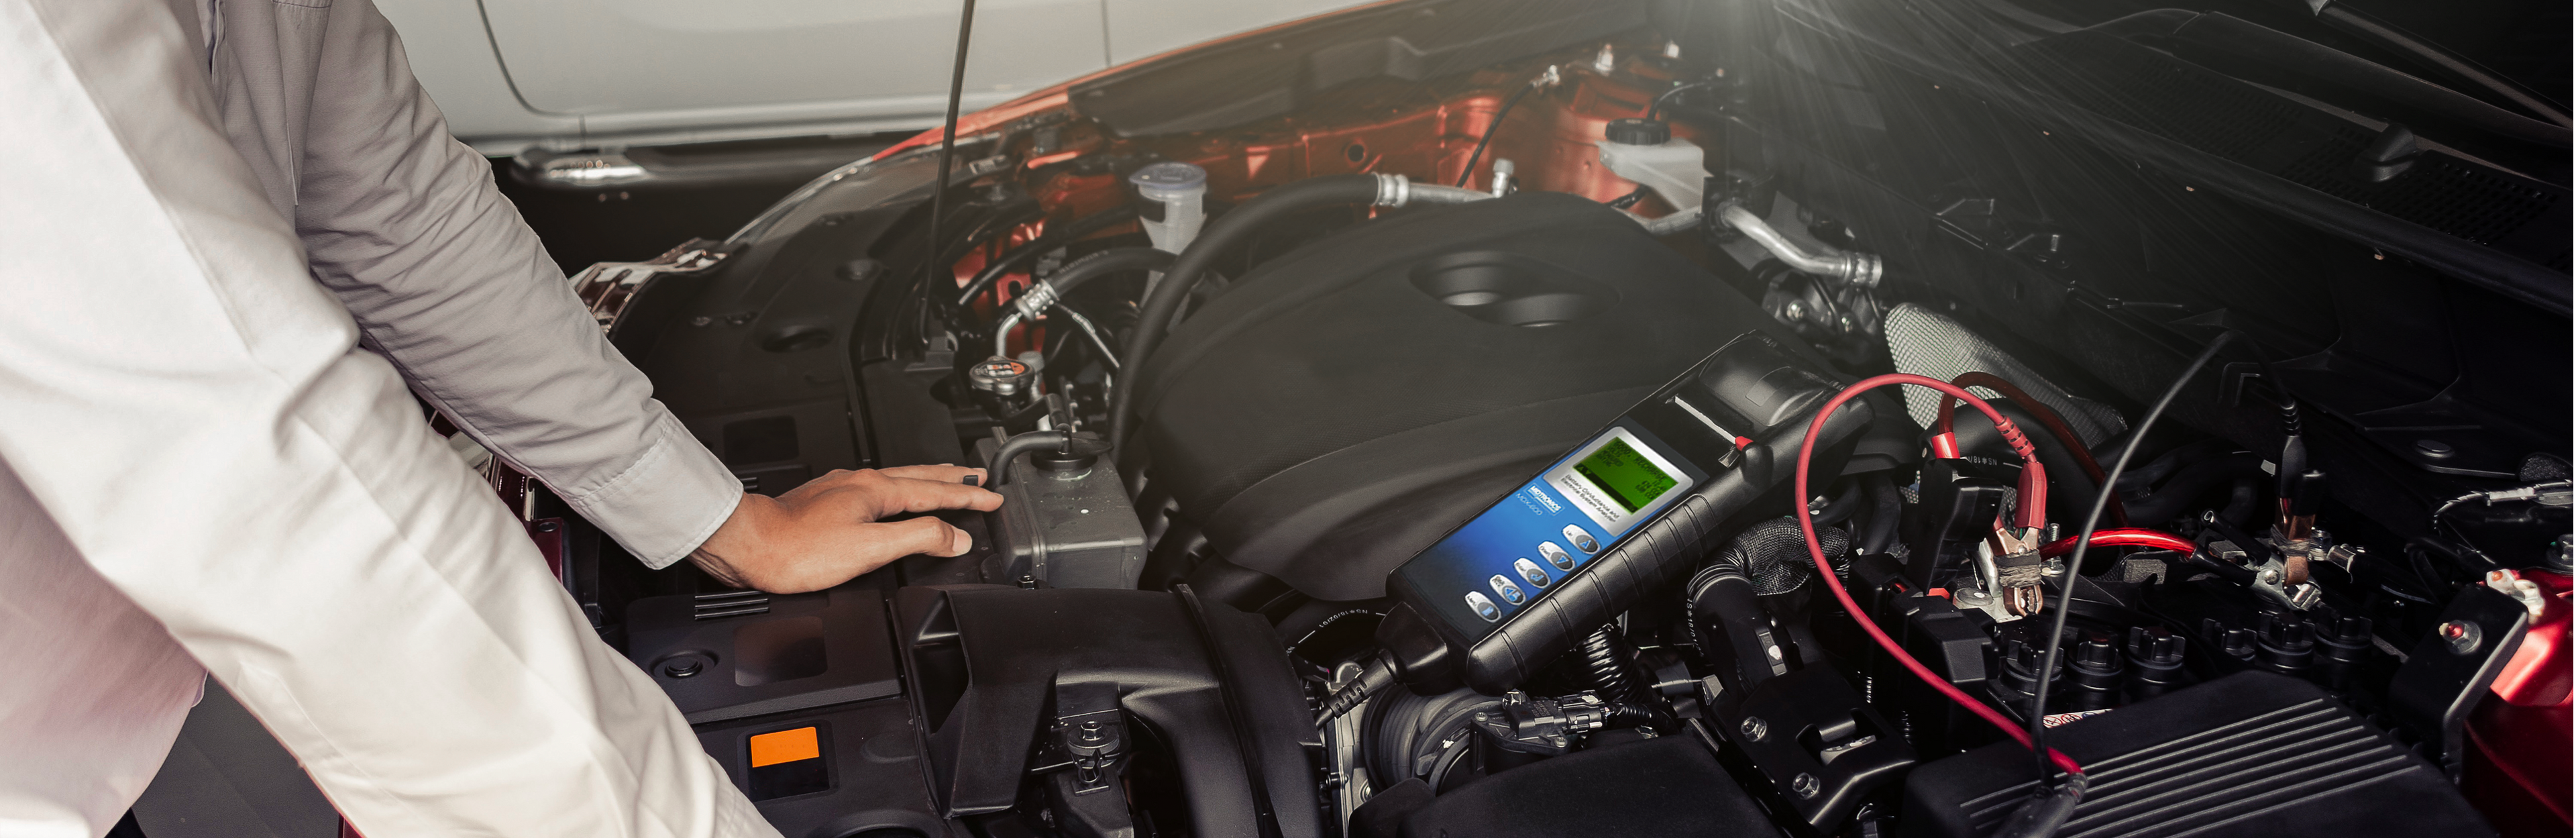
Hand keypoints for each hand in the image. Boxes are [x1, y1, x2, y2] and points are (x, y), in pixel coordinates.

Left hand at [688, 465, 1002, 592]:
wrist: (748, 545)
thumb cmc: (797, 550)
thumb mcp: (870, 548)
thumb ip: (918, 538)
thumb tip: (955, 537)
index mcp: (877, 491)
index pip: (936, 492)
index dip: (968, 497)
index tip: (992, 498)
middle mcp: (860, 482)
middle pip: (920, 477)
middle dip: (954, 479)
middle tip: (979, 478)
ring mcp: (841, 489)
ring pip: (898, 479)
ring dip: (928, 480)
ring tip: (944, 479)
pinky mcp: (825, 501)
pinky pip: (877, 488)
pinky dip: (899, 490)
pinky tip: (891, 495)